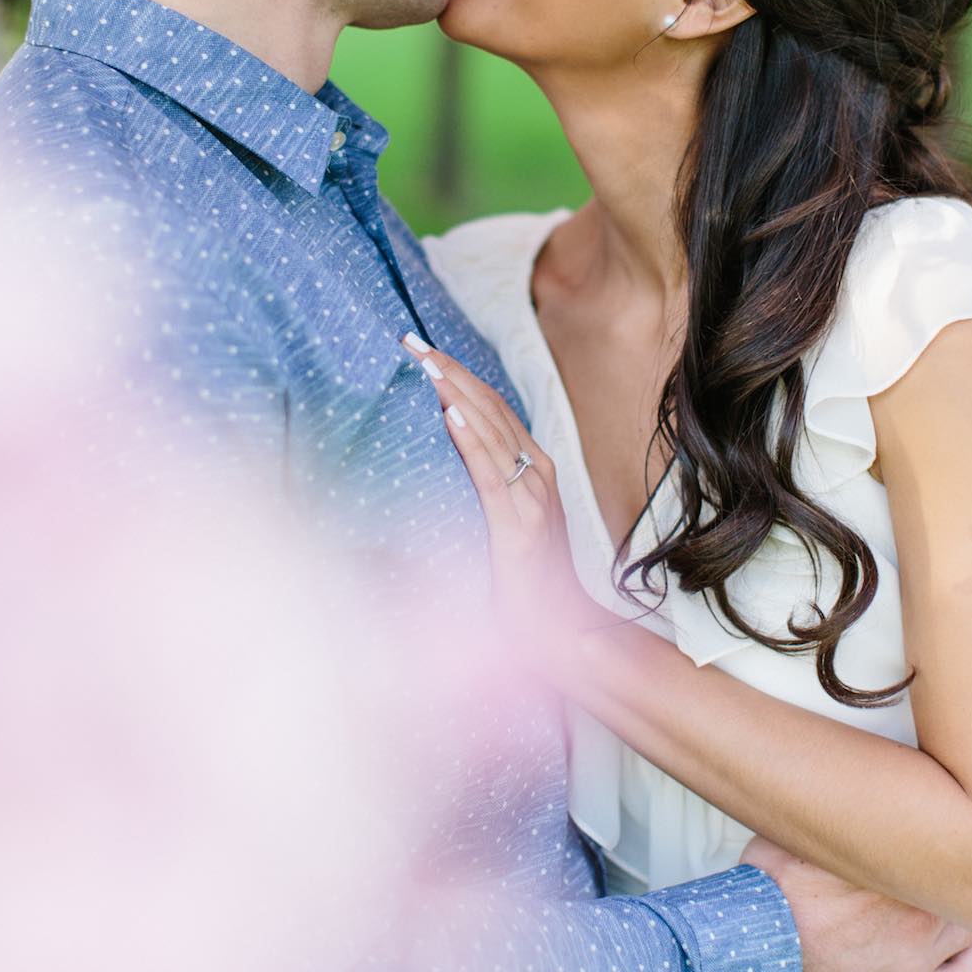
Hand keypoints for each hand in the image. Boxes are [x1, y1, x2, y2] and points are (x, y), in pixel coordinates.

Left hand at [401, 336, 592, 655]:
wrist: (560, 631)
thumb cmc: (529, 576)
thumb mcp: (506, 514)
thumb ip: (487, 472)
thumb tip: (453, 429)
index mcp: (535, 466)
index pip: (492, 405)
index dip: (458, 373)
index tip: (423, 348)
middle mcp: (538, 472)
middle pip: (488, 407)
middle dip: (449, 370)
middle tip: (411, 340)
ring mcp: (531, 496)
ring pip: (489, 430)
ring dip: (454, 392)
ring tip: (425, 362)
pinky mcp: (517, 524)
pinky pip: (490, 474)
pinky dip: (470, 440)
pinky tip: (449, 413)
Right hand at [741, 836, 971, 971]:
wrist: (761, 960)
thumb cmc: (772, 899)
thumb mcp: (790, 833)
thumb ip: (820, 813)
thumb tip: (824, 781)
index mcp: (895, 870)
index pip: (939, 842)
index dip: (940, 830)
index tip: (934, 818)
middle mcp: (917, 913)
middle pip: (958, 884)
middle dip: (957, 868)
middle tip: (949, 853)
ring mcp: (915, 956)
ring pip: (964, 927)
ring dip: (963, 910)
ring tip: (957, 893)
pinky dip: (970, 959)